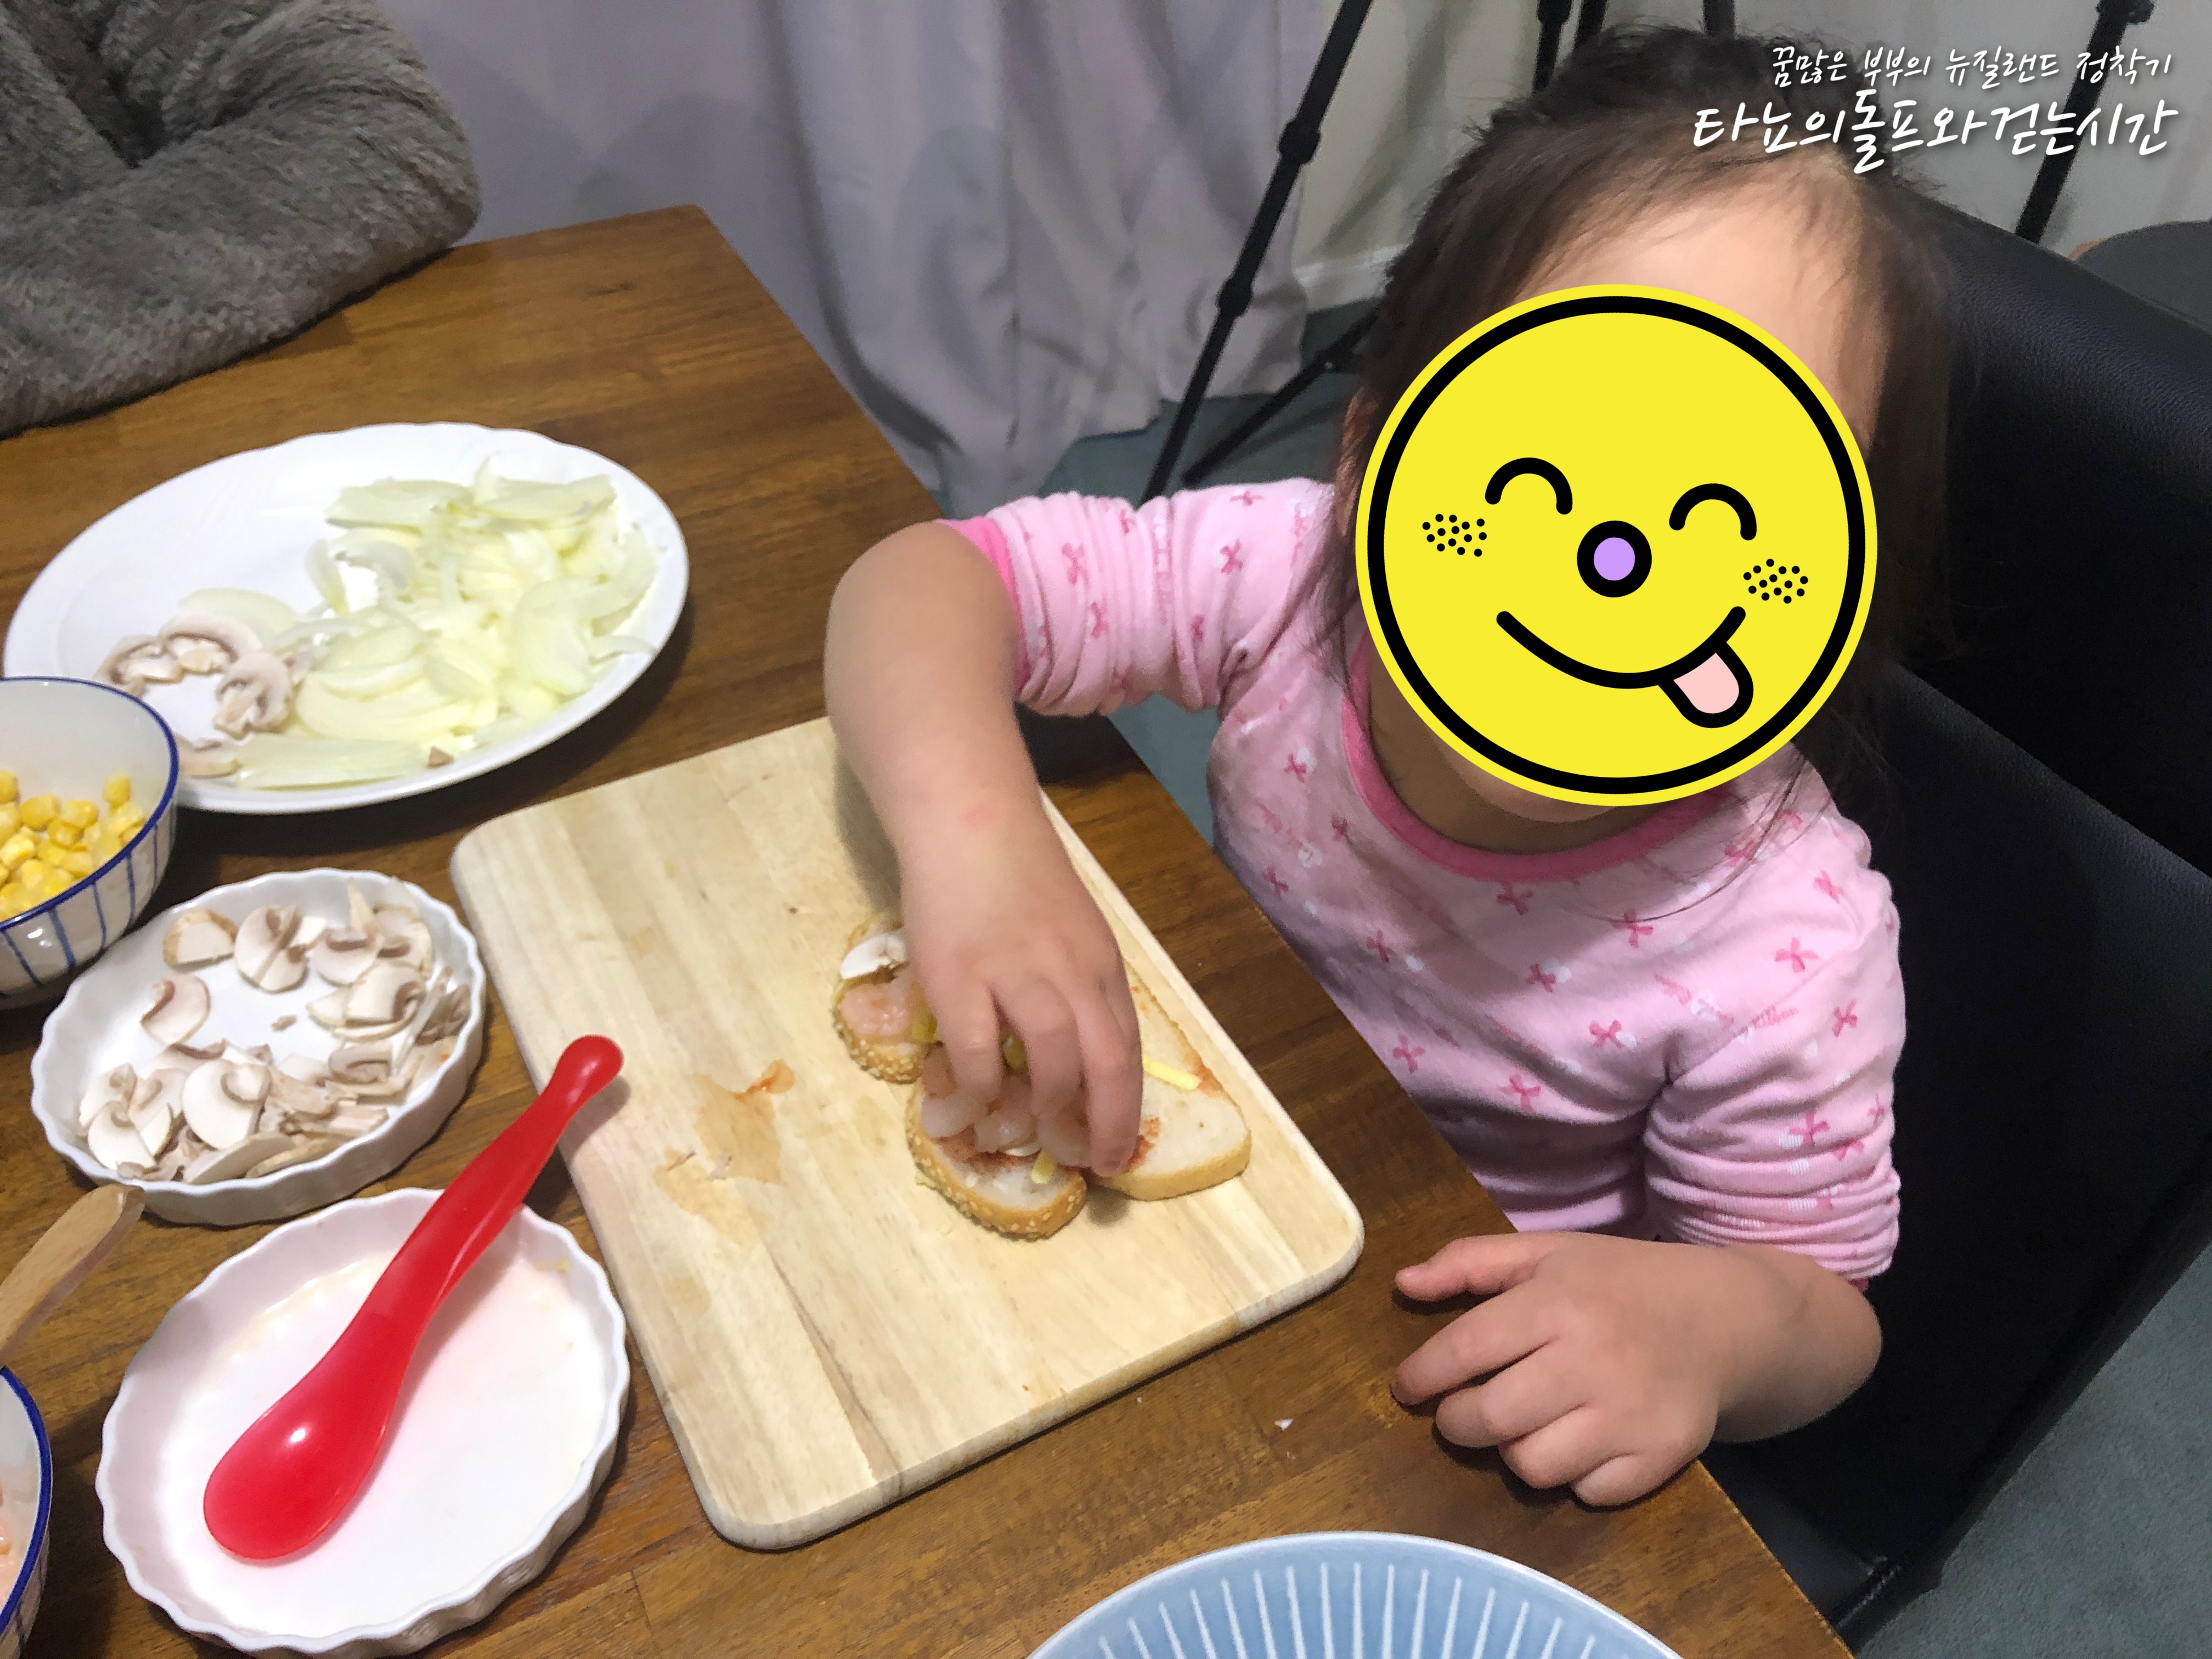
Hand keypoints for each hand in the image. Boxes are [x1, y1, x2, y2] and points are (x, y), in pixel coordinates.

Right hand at [899, 793, 1143, 1172]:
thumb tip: (1077, 1053)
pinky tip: (980, 1103)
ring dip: (1053, 1108)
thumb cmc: (1018, 876)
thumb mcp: (1072, 930)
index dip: (1127, 1107)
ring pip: (1055, 1057)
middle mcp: (1070, 972)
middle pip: (1108, 1061)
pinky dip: (983, 1085)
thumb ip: (1078, 985)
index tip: (1119, 1148)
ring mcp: (1015, 972)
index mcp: (1100, 965)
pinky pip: (976, 1048)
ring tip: (1043, 1137)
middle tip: (1097, 1164)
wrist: (969, 819)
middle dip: (1108, 1123)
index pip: (1128, 1048)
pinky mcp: (959, 974)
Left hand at [1392, 1233, 1757, 1505]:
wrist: (1724, 1321)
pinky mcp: (1660, 1457)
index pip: (1465, 1350)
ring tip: (1520, 1425)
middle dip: (1456, 1421)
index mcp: (1558, 1302)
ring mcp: (1630, 1416)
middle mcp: (1592, 1360)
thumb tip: (1402, 1283)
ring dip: (1511, 1451)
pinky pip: (1586, 1493)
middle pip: (1490, 1418)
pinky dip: (1570, 1476)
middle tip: (1459, 1411)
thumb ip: (1469, 1262)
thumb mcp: (1546, 1252)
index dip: (1422, 1375)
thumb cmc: (1619, 1283)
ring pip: (1532, 1466)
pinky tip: (1574, 1442)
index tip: (1405, 1387)